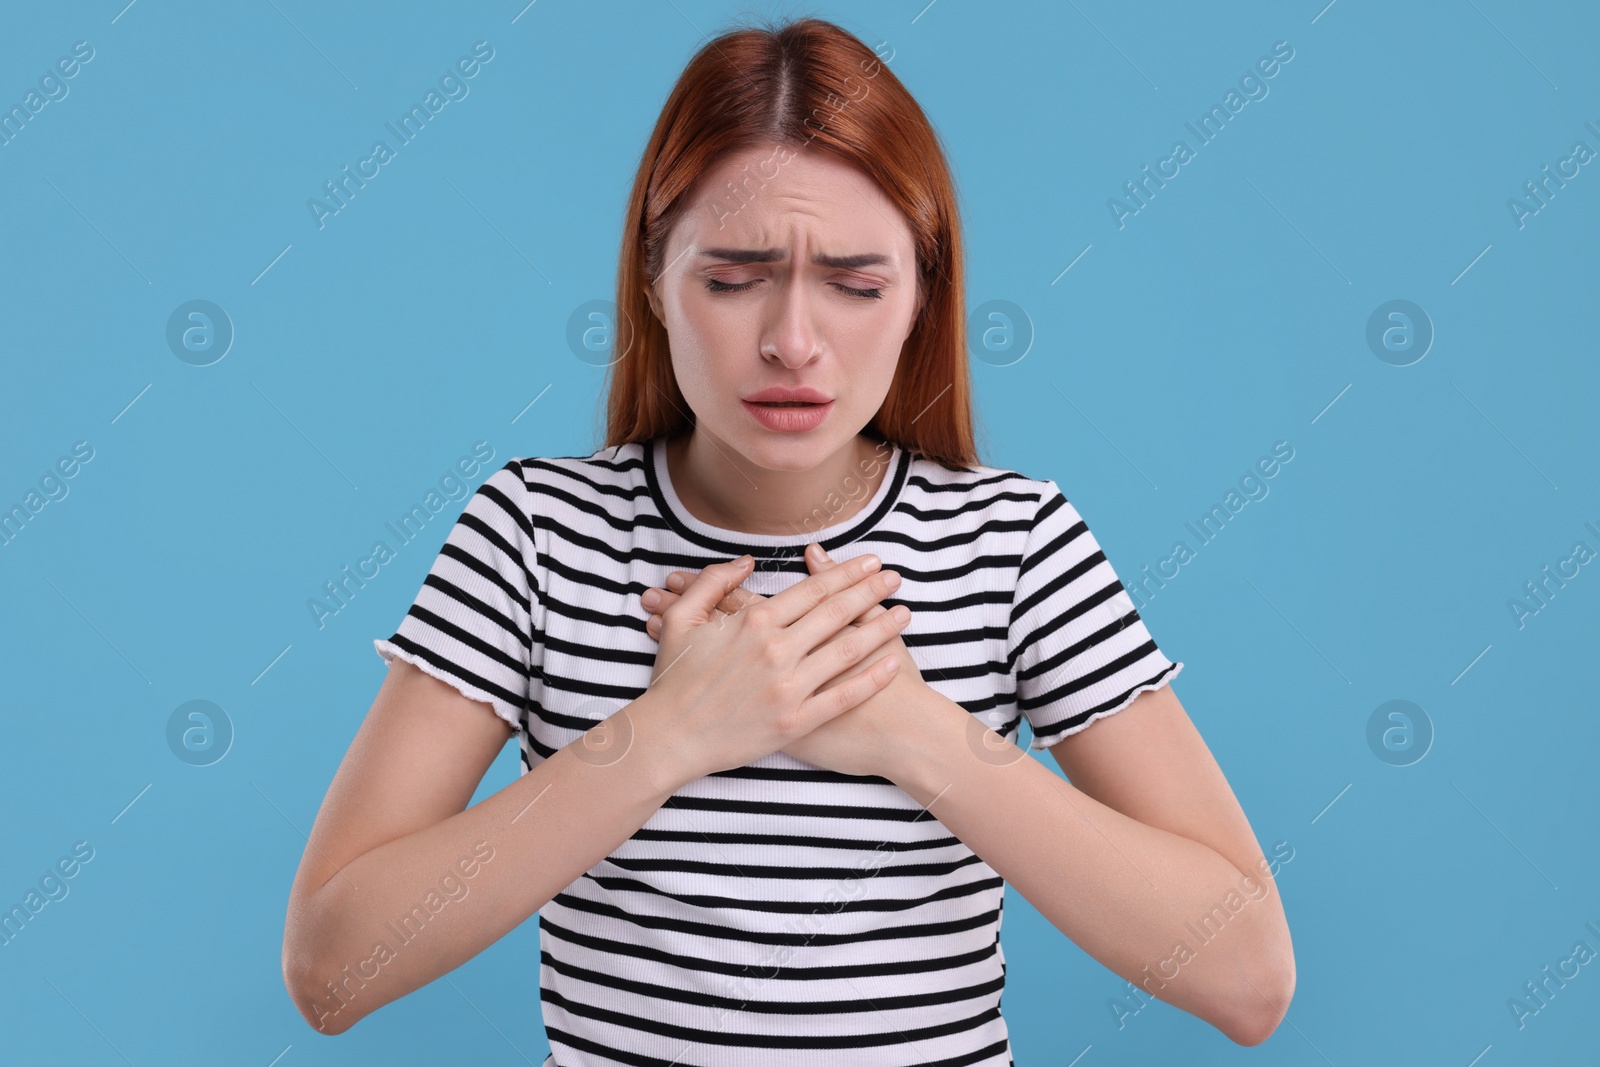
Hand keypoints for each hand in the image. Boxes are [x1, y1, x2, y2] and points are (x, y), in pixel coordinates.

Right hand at [640, 542, 929, 778]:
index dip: (846, 572)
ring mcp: (788, 688)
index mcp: (754, 622)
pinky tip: (893, 664)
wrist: (669, 737)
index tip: (871, 562)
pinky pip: (842, 698)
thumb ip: (713, 582)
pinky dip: (871, 680)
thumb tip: (746, 562)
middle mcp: (777, 651)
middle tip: (896, 578)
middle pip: (837, 613)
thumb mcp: (684, 619)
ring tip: (905, 613)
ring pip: (847, 651)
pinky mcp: (794, 722)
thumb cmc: (675, 678)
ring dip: (881, 629)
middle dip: (871, 592)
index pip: (813, 589)